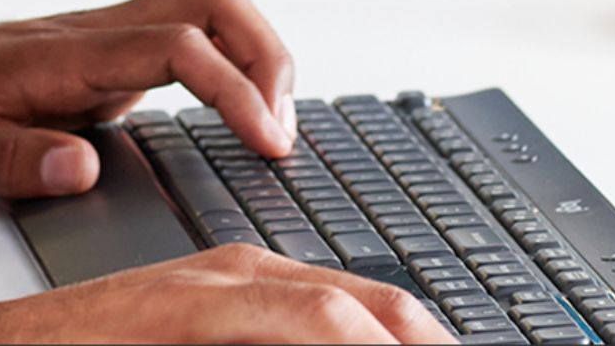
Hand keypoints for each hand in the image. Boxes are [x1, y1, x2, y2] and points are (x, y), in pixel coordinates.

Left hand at [0, 0, 295, 202]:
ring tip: (273, 125)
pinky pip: (188, 34)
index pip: (172, 44)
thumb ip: (8, 160)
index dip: (232, 86)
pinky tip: (240, 114)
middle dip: (267, 52)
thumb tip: (83, 167)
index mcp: (56, 55)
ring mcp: (101, 38)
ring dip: (257, 50)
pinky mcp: (105, 54)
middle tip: (282, 131)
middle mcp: (89, 33)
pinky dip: (233, 61)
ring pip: (206, 3)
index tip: (268, 141)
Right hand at [0, 248, 449, 344]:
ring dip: (401, 337)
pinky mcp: (184, 308)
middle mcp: (243, 275)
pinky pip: (292, 318)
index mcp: (253, 286)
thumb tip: (347, 342)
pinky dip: (346, 336)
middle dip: (429, 339)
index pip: (369, 311)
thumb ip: (258, 344)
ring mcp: (214, 290)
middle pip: (375, 303)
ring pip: (343, 307)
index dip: (422, 338)